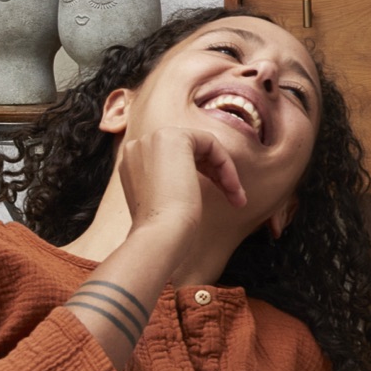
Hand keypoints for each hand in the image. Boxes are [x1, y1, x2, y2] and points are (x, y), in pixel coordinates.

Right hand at [116, 125, 247, 236]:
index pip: (173, 158)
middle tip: (234, 198)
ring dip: (224, 171)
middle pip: (189, 150)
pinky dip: (225, 164)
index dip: (201, 174)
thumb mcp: (162, 202)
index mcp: (132, 162)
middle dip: (215, 173)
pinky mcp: (175, 137)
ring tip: (238, 198)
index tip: (219, 197)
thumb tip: (189, 180)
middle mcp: (138, 145)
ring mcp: (153, 138)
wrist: (160, 234)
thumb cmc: (164, 229)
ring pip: (202, 146)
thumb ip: (168, 184)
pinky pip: (210, 142)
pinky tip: (232, 188)